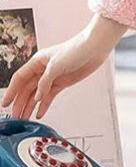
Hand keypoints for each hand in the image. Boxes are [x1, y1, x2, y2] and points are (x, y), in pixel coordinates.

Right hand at [0, 16, 125, 119]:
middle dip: (20, 103)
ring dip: (30, 106)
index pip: (19, 78)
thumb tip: (36, 97)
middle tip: (15, 117)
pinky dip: (43, 105)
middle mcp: (43, 70)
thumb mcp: (56, 65)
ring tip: (24, 118)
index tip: (5, 104)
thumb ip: (44, 82)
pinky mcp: (62, 82)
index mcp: (38, 62)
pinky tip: (39, 113)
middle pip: (26, 89)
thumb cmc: (76, 49)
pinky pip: (49, 96)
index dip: (11, 91)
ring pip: (37, 94)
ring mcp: (52, 77)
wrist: (95, 47)